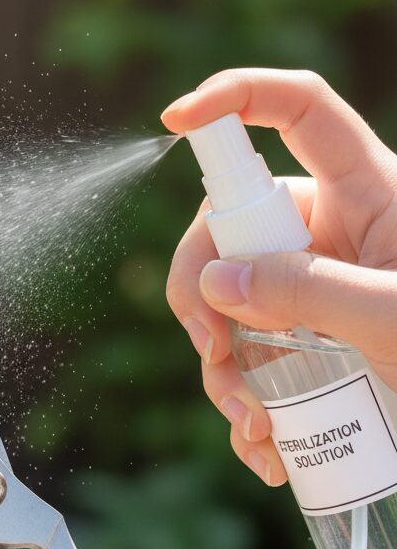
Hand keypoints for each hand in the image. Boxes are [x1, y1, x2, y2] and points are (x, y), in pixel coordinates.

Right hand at [162, 68, 396, 486]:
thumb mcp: (392, 317)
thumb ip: (306, 290)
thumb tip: (213, 284)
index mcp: (367, 194)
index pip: (299, 113)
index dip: (237, 97)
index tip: (174, 119)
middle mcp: (327, 233)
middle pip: (227, 225)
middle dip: (202, 290)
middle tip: (211, 346)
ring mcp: (307, 289)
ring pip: (224, 305)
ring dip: (223, 370)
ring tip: (256, 427)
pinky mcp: (300, 345)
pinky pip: (244, 360)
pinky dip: (243, 406)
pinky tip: (266, 452)